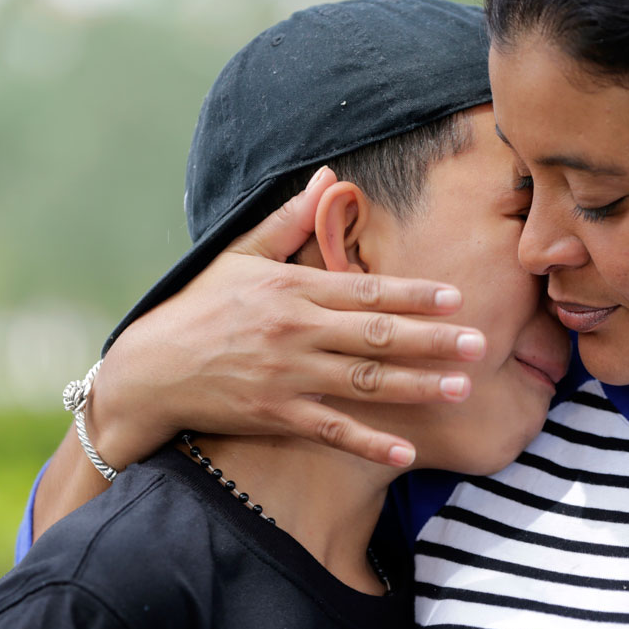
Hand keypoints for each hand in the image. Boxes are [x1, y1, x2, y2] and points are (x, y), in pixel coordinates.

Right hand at [92, 167, 486, 468]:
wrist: (150, 370)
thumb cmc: (201, 307)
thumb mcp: (240, 254)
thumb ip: (289, 219)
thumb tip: (328, 178)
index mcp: (293, 288)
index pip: (366, 290)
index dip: (414, 294)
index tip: (456, 298)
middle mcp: (296, 331)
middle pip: (376, 335)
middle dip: (432, 340)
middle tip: (479, 344)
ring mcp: (287, 376)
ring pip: (364, 381)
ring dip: (417, 386)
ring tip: (462, 389)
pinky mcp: (276, 415)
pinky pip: (332, 430)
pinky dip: (369, 441)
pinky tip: (407, 450)